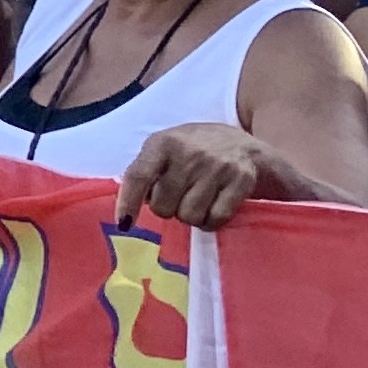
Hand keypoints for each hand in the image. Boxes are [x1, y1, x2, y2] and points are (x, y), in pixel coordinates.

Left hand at [115, 123, 295, 230]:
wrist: (243, 143)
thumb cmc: (193, 150)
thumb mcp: (165, 149)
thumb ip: (145, 171)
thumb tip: (129, 207)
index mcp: (163, 142)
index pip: (138, 175)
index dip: (128, 203)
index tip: (123, 224)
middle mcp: (189, 152)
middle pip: (163, 206)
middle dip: (167, 209)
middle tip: (178, 198)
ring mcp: (217, 166)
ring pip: (189, 216)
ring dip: (190, 216)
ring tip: (196, 200)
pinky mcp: (241, 179)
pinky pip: (216, 218)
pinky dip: (211, 221)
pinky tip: (212, 208)